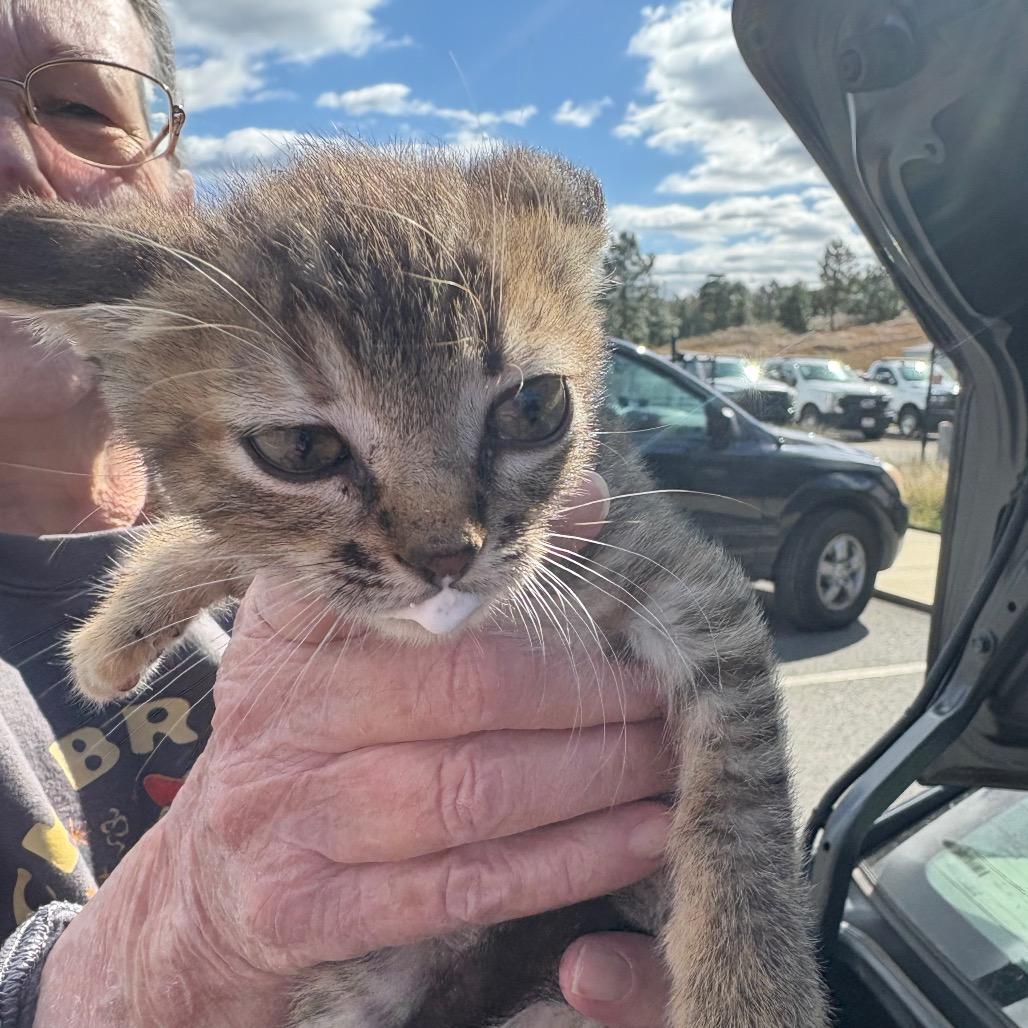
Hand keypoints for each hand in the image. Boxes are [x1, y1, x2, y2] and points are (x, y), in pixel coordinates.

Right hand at [36, 473, 672, 1027]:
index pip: (421, 591)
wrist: (213, 869)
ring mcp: (287, 816)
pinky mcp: (308, 908)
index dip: (536, 601)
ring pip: (473, 793)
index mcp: (294, 625)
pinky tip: (636, 840)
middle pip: (467, 693)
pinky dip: (566, 863)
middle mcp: (281, 713)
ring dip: (593, 780)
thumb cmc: (315, 731)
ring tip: (667, 763)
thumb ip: (464, 565)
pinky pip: (462, 887)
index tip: (624, 609)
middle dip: (589, 698)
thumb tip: (583, 504)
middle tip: (665, 696)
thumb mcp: (353, 635)